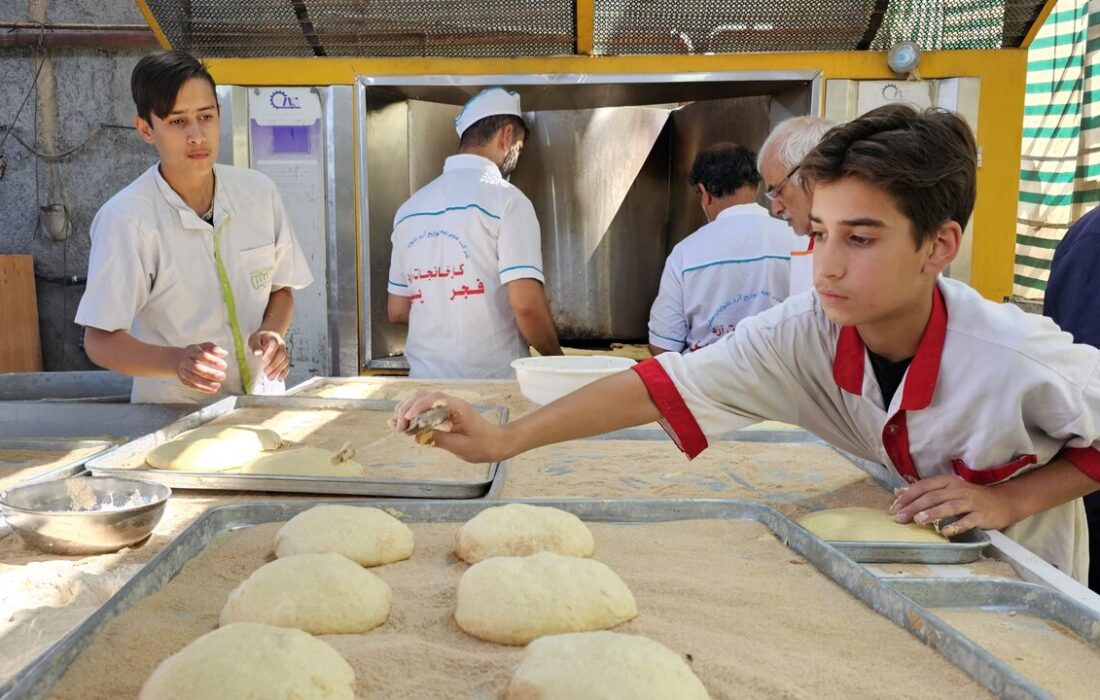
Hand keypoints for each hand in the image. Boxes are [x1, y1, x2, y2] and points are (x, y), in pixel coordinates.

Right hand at [175, 342, 227, 393]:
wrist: (178, 358)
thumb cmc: (197, 352)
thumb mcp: (204, 346)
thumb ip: (214, 348)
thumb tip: (224, 353)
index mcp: (192, 351)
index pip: (201, 355)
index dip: (212, 360)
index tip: (224, 366)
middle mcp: (185, 361)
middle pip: (196, 368)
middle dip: (209, 373)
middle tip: (222, 376)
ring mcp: (183, 371)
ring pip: (193, 378)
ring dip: (206, 383)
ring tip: (218, 385)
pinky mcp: (184, 380)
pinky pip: (193, 386)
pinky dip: (203, 389)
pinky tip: (213, 389)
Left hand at [248, 330, 288, 380]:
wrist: (268, 336)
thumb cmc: (260, 338)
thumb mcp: (254, 339)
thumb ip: (255, 345)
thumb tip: (257, 353)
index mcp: (273, 338)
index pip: (274, 345)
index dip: (270, 352)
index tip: (263, 360)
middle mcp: (281, 345)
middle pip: (281, 354)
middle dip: (274, 364)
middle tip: (266, 372)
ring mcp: (284, 352)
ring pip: (284, 361)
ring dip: (278, 370)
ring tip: (270, 377)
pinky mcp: (284, 359)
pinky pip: (287, 366)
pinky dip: (284, 373)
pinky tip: (279, 378)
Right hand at [393, 391, 508, 462]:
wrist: (496, 443)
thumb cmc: (482, 445)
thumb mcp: (459, 446)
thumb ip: (438, 439)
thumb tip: (416, 435)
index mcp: (457, 407)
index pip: (433, 399)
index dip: (417, 407)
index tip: (406, 419)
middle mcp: (451, 403)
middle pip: (423, 396)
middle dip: (407, 409)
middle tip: (399, 427)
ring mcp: (447, 406)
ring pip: (422, 400)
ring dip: (408, 410)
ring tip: (398, 426)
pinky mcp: (444, 413)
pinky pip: (425, 408)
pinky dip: (413, 414)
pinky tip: (405, 424)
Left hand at [890, 474, 1018, 536]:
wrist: (1003, 502)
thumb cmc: (970, 498)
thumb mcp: (948, 490)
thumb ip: (925, 491)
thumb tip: (898, 493)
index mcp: (948, 481)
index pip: (924, 486)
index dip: (908, 496)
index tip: (894, 507)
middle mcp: (959, 489)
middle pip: (933, 496)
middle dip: (915, 506)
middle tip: (901, 517)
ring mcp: (971, 502)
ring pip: (949, 506)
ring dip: (933, 513)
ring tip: (918, 520)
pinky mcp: (982, 515)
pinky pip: (967, 520)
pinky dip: (955, 526)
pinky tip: (944, 531)